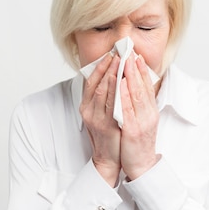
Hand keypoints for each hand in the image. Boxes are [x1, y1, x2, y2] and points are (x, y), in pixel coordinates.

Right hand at [79, 53, 121, 186]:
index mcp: (86, 105)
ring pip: (103, 92)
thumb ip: (104, 97)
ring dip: (112, 74)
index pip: (91, 81)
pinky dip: (116, 91)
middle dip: (108, 66)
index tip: (110, 53)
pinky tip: (122, 81)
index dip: (100, 66)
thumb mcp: (101, 113)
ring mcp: (96, 118)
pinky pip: (111, 105)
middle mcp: (88, 110)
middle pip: (97, 83)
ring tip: (120, 61)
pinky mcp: (106, 126)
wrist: (108, 158)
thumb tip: (111, 77)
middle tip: (118, 52)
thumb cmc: (108, 134)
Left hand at [119, 55, 159, 179]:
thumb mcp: (143, 121)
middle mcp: (148, 115)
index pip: (148, 87)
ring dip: (130, 77)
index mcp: (151, 112)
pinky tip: (119, 84)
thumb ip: (140, 106)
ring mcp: (141, 122)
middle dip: (135, 68)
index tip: (137, 56)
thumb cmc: (139, 143)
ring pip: (135, 95)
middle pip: (142, 87)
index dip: (143, 71)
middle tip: (130, 52)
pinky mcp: (132, 131)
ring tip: (124, 62)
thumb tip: (133, 88)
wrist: (142, 165)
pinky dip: (123, 95)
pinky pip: (127, 110)